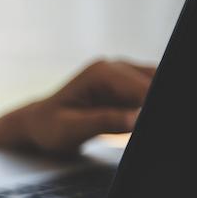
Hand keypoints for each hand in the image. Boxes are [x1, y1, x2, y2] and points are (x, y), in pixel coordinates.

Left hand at [16, 58, 155, 153]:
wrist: (40, 125)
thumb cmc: (50, 127)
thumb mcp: (71, 129)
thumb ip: (104, 122)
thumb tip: (136, 119)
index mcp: (101, 72)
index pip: (143, 88)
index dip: (152, 106)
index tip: (146, 121)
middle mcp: (115, 68)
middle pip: (156, 82)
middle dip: (156, 105)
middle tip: (142, 125)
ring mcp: (123, 76)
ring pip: (156, 85)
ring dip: (152, 106)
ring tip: (135, 127)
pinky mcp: (128, 89)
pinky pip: (151, 95)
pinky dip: (149, 108)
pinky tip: (138, 123)